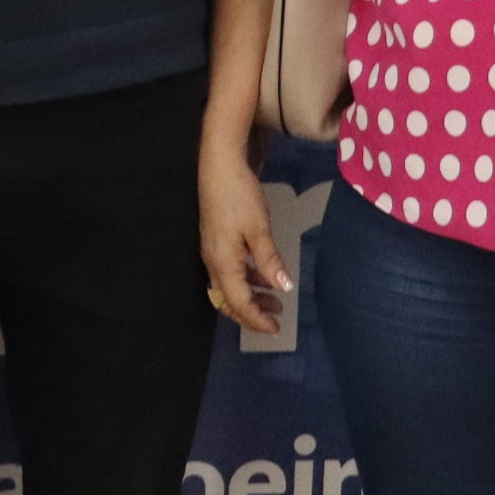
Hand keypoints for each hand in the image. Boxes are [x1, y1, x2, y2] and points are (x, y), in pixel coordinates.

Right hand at [198, 145, 291, 337]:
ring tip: (275, 299)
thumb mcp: (259, 229)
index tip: (276, 329)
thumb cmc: (239, 196)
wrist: (218, 166)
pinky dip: (246, 280)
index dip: (256, 319)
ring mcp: (212, 251)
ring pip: (227, 286)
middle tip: (274, 320)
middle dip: (250, 314)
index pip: (238, 302)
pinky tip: (262, 274)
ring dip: (250, 296)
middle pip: (227, 300)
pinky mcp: (216, 241)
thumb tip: (282, 288)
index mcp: (222, 262)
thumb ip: (269, 260)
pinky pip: (228, 272)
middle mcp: (213, 261)